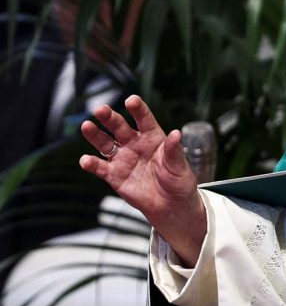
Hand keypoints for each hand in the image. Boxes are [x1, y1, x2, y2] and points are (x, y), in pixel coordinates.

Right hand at [79, 95, 205, 265]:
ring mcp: (122, 158)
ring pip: (105, 143)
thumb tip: (176, 133)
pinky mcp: (114, 175)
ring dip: (95, 135)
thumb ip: (174, 151)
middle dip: (110, 117)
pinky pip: (100, 167)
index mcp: (153, 136)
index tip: (131, 100)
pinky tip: (85, 160)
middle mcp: (134, 143)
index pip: (144, 119)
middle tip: (101, 109)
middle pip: (119, 127)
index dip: (138, 109)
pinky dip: (91, 164)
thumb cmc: (178, 180)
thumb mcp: (179, 166)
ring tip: (86, 126)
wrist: (171, 204)